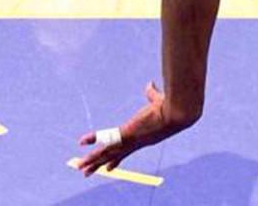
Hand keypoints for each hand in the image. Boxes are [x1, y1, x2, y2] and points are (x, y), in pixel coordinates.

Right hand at [76, 82, 194, 175]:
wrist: (178, 112)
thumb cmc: (170, 106)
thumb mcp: (157, 100)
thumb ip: (152, 93)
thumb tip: (150, 84)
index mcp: (142, 137)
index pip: (126, 150)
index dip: (116, 159)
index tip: (109, 168)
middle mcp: (135, 143)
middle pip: (112, 156)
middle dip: (99, 165)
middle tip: (87, 173)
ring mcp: (130, 141)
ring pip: (106, 154)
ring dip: (92, 161)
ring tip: (80, 168)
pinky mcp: (127, 135)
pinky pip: (105, 144)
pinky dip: (93, 148)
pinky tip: (83, 154)